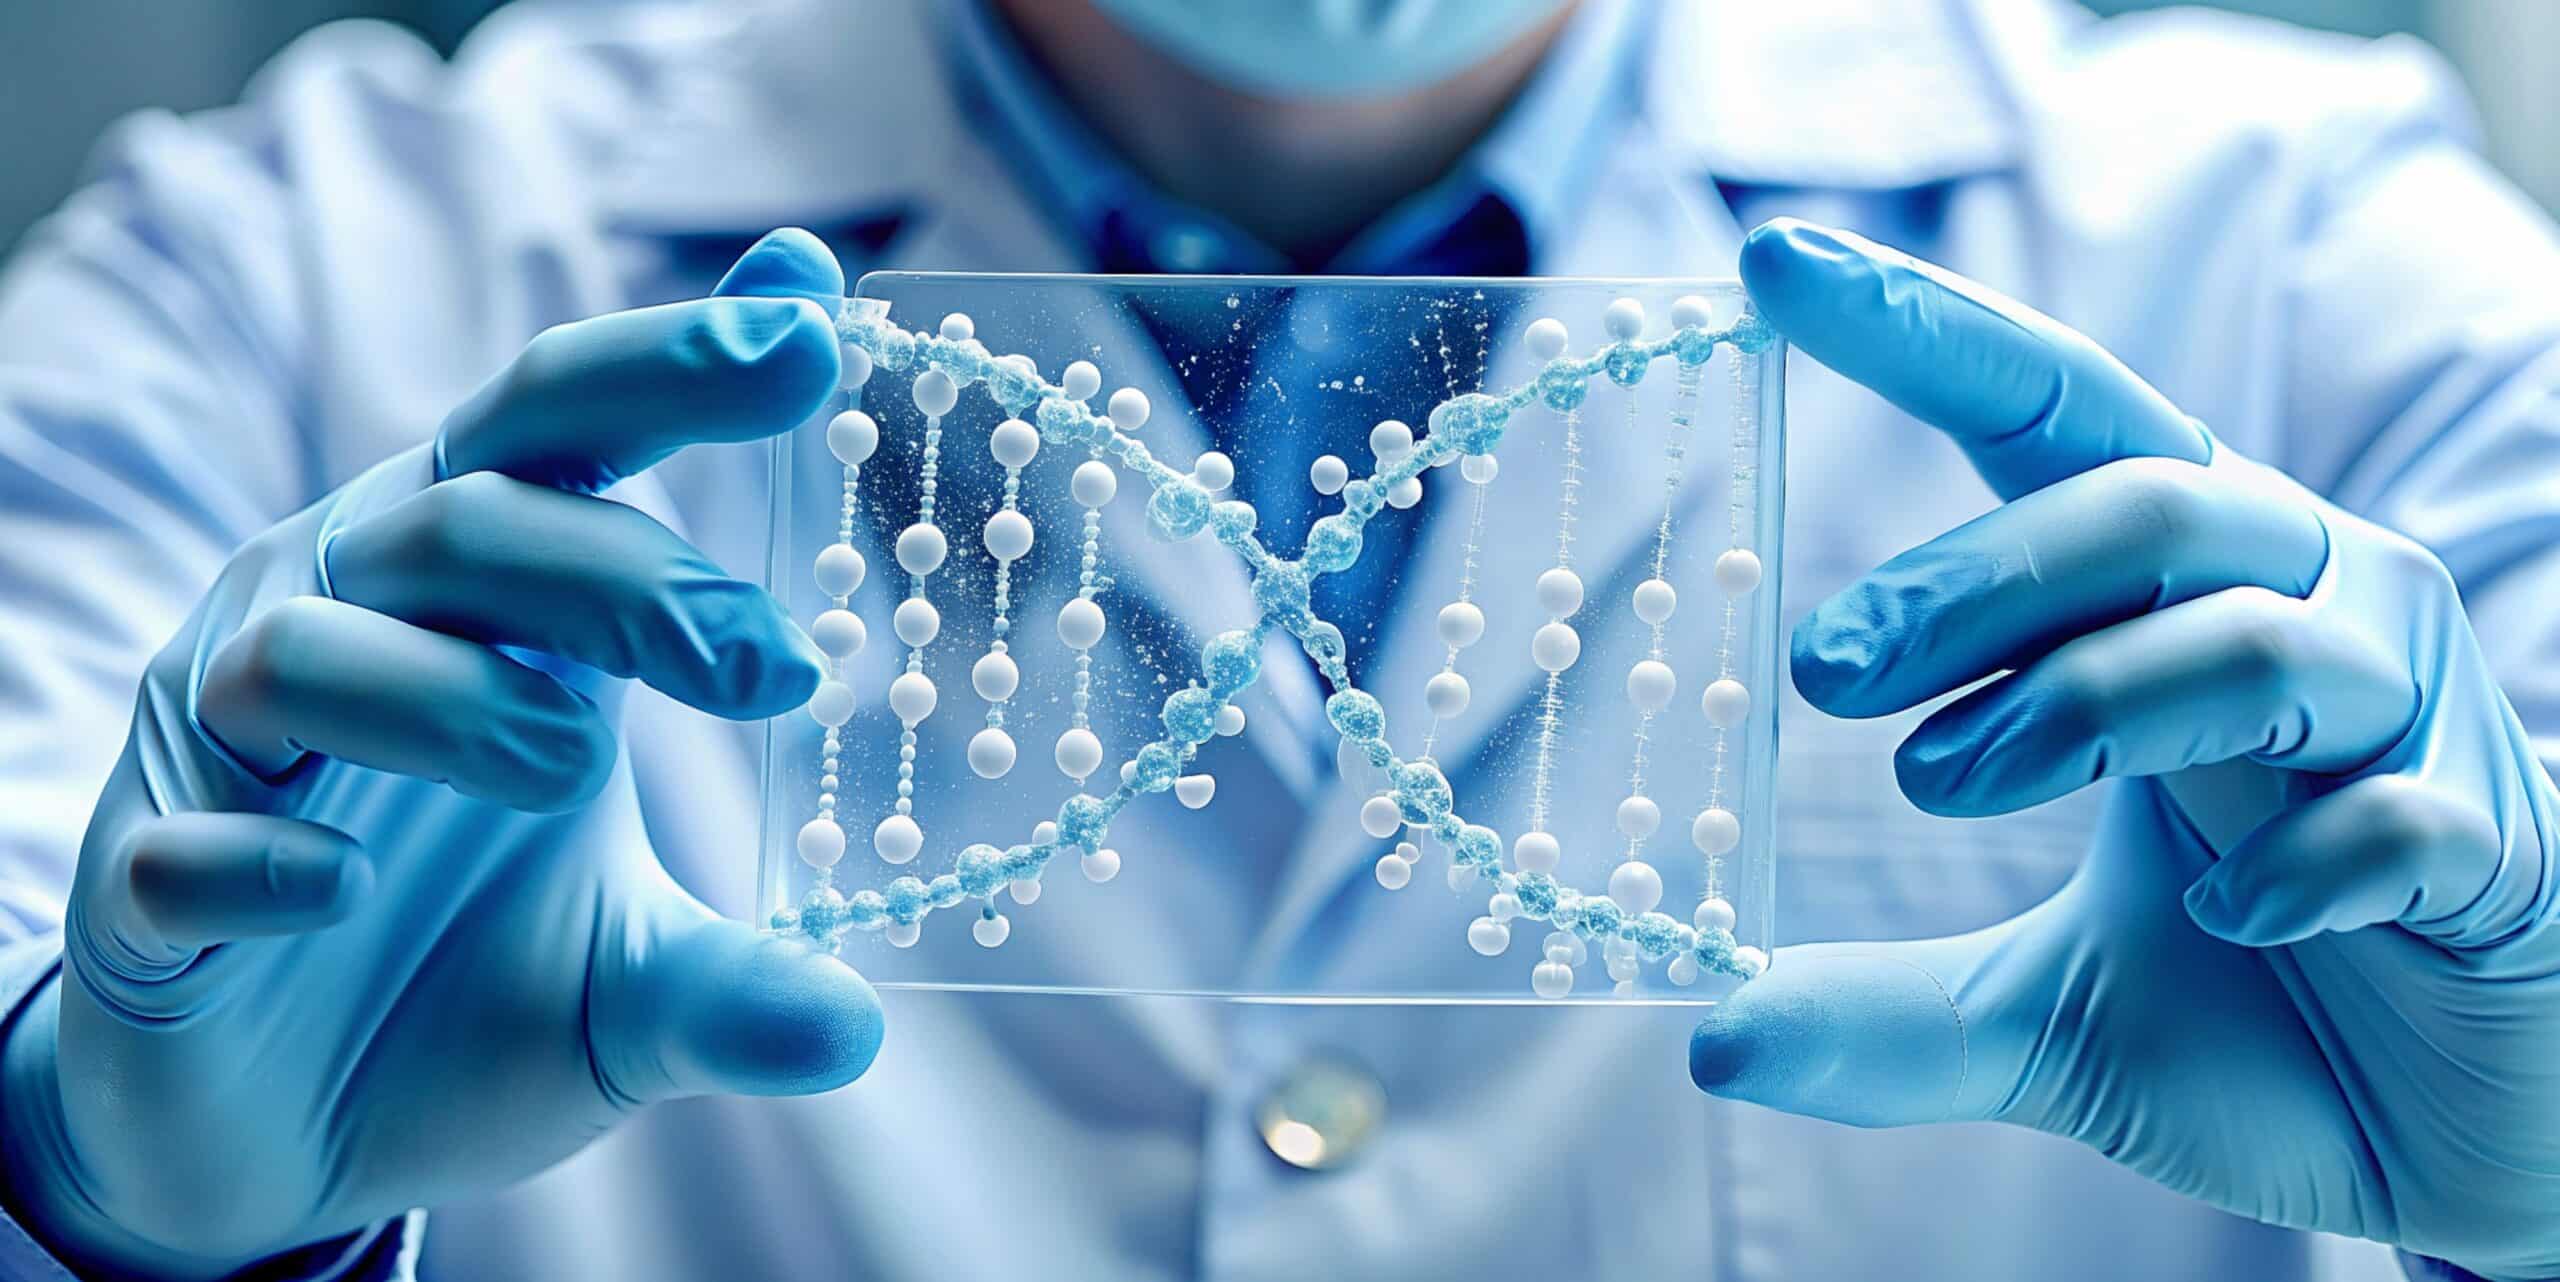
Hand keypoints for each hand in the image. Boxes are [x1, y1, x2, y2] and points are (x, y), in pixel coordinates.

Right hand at [0, 230, 882, 1277]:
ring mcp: (233, 756)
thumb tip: (861, 1036)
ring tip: (574, 771)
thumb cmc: (464, 995)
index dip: (674, 367)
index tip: (815, 330)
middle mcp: (351, 629)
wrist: (282, 1153)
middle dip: (628, 576)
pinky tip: (345, 891)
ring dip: (454, 697)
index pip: (564, 432)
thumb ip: (738, 977)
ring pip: (309, 647)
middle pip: (464, 517)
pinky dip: (265, 856)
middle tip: (779, 666)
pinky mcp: (144, 891)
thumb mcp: (634, 987)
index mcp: (483, 604)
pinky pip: (182, 844)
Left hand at [1691, 220, 2559, 1279]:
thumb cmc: (2258, 1008)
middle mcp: (2306, 611)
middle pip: (2142, 503)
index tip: (1770, 268)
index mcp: (2183, 600)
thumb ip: (1887, 1015)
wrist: (2453, 1139)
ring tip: (1941, 781)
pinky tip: (2226, 919)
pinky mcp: (2493, 846)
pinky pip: (2392, 814)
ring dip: (2076, 704)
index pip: (2053, 422)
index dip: (1928, 333)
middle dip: (1966, 578)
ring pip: (2247, 634)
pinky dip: (2292, 861)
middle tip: (1821, 671)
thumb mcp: (2039, 1018)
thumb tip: (1712, 1045)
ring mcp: (2410, 720)